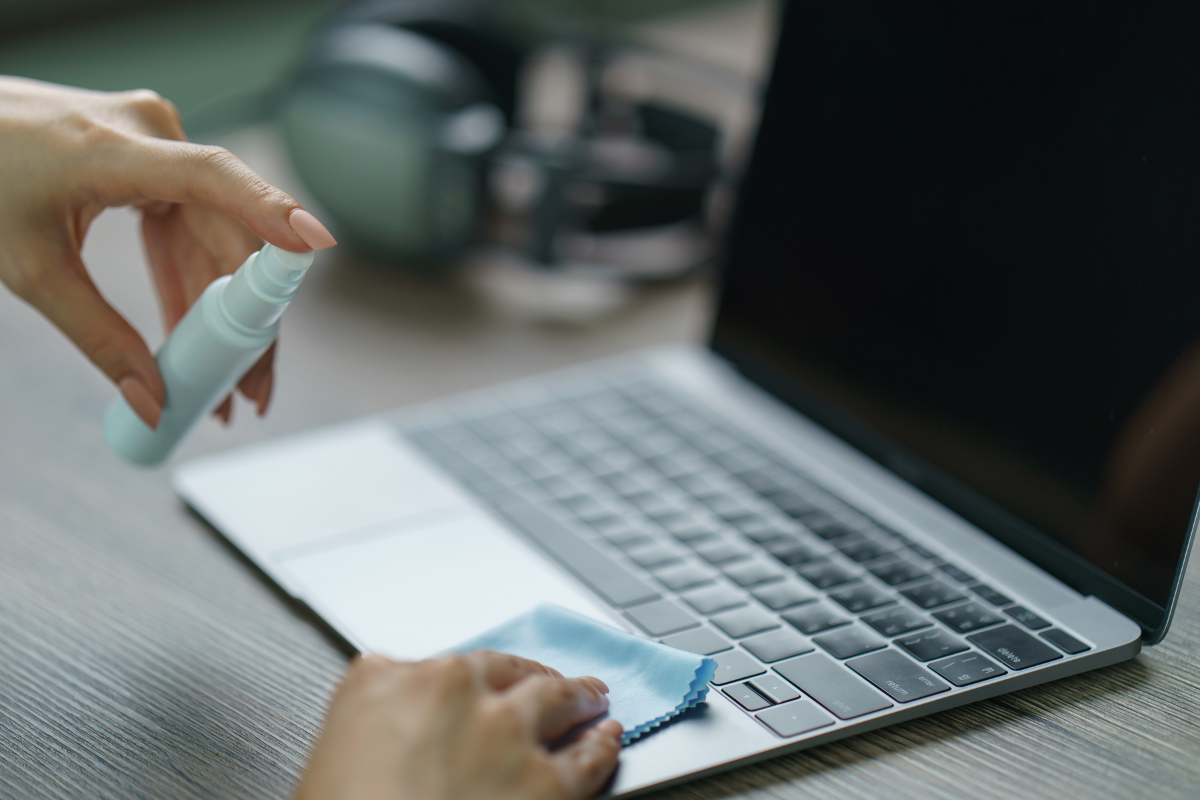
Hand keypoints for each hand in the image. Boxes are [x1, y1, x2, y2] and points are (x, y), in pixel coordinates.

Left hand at [0, 76, 334, 428]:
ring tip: (228, 384)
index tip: (316, 246)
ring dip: (221, 314)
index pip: (216, 179)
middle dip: (244, 322)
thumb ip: (100, 338)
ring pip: (216, 242)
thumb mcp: (33, 271)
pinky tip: (197, 340)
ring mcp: (158, 148)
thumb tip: (153, 400)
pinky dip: (194, 286)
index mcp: (118, 147)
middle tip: (251, 390)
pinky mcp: (153, 165)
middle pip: (229, 238)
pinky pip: (191, 232)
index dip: (271, 213)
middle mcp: (155, 136)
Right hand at [294, 651, 623, 799]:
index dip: (476, 680)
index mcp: (388, 681)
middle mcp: (454, 693)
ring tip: (592, 697)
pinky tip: (609, 740)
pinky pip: (587, 756)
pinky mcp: (545, 782)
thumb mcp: (330, 751)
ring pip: (556, 701)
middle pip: (508, 672)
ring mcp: (505, 733)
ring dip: (577, 698)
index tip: (486, 683)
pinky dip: (602, 746)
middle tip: (552, 680)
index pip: (445, 665)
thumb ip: (374, 721)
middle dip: (533, 677)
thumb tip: (394, 730)